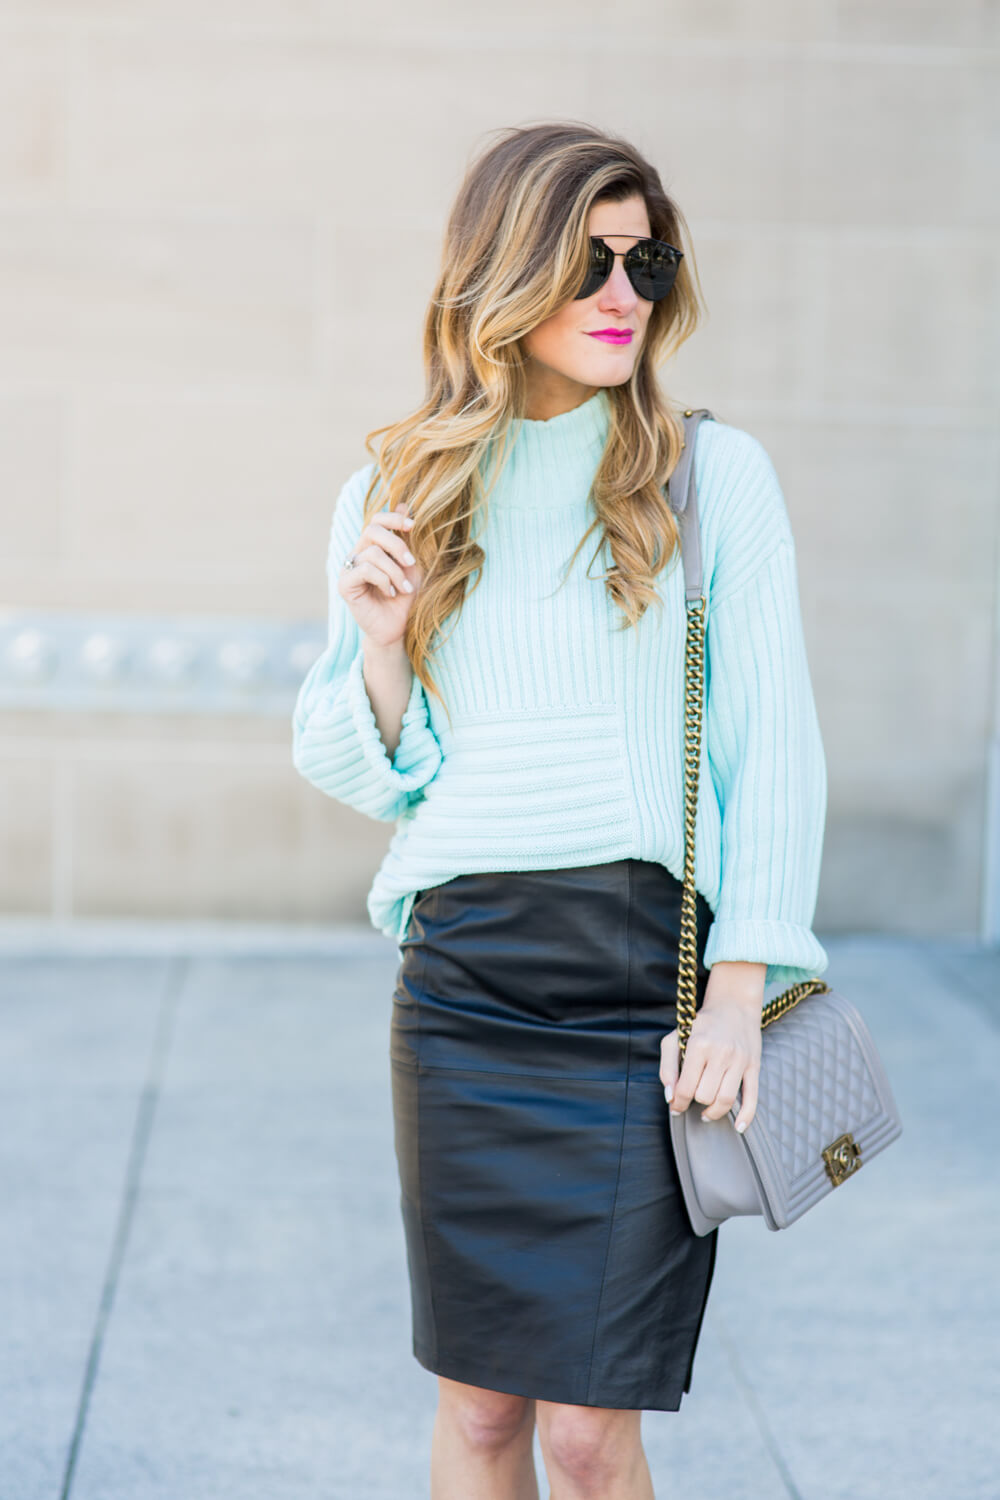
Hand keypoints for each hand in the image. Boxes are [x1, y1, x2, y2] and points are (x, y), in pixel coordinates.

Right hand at [338, 502, 421, 648]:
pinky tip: (391, 593)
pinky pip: (364, 570)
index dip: (394, 518)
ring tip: (404, 588)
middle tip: (412, 563)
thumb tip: (404, 502)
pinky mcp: (345, 585)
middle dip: (397, 544)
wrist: (398, 628)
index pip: (377, 520)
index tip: (413, 525)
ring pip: (372, 553)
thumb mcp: (412, 564)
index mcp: (372, 547)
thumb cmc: (405, 597)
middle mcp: (358, 554)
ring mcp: (349, 569)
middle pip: (372, 530)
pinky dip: (383, 580)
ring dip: (395, 571)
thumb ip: (407, 538)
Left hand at [659, 965, 763, 1133]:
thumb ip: (667, 1067)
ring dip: (713, 1112)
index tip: (675, 1106)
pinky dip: (746, 1117)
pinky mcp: (754, 1066)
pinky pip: (752, 1098)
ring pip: (725, 1100)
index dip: (677, 1102)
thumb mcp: (675, 1038)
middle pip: (704, 1096)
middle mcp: (720, 1053)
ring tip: (706, 1112)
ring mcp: (740, 1061)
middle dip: (695, 1101)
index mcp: (698, 1045)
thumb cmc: (701, 1024)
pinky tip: (737, 1127)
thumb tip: (670, 1097)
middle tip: (693, 1098)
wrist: (734, 1004)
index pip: (685, 1087)